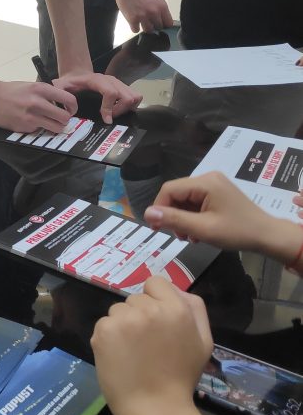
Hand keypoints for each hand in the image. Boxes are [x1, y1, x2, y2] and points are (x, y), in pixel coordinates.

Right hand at [0, 79, 80, 133]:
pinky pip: (40, 131)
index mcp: (41, 89)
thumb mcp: (31, 86)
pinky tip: (30, 122)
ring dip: (56, 127)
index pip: (68, 100)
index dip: (73, 108)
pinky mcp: (25, 127)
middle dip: (65, 120)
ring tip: (49, 123)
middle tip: (61, 119)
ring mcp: (32, 117)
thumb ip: (47, 93)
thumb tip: (62, 103)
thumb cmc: (11, 91)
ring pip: (56, 128)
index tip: (71, 110)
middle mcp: (38, 103)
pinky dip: (39, 128)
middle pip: (65, 117)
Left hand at [56, 71, 142, 123]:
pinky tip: (117, 111)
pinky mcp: (123, 87)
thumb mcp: (61, 87)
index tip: (106, 120)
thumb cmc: (70, 82)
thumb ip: (60, 95)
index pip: (111, 92)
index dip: (110, 108)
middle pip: (128, 96)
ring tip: (114, 114)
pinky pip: (135, 97)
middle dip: (120, 111)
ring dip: (127, 108)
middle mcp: (111, 80)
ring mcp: (119, 83)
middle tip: (109, 118)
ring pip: (135, 96)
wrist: (76, 74)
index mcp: (97, 80)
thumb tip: (68, 111)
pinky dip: (130, 106)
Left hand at [90, 276, 212, 414]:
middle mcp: (149, 308)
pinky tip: (119, 356)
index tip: (156, 321)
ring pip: (118, 310)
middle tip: (147, 343)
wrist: (156, 408)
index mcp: (176, 308)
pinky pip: (104, 324)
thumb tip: (175, 289)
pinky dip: (109, 337)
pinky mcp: (104, 331)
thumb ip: (194, 309)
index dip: (155, 300)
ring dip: (123, 325)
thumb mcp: (203, 341)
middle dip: (139, 315)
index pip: (155, 282)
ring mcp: (124, 319)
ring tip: (133, 351)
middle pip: (135, 298)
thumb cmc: (181, 377)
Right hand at [114, 0, 173, 33]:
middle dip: (153, 25)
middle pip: (158, 28)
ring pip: (147, 30)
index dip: (164, 25)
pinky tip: (133, 20)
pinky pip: (135, 30)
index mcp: (162, 6)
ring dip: (144, 26)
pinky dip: (134, 26)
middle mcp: (154, 12)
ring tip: (140, 19)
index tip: (160, 24)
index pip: (168, 23)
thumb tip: (161, 18)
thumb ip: (159, 8)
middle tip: (148, 20)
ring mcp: (143, 16)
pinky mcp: (132, 19)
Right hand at [143, 172, 301, 260]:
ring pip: (185, 199)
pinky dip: (192, 216)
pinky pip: (195, 201)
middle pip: (176, 193)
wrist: (268, 236)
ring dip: (182, 217)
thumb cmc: (237, 232)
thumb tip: (147, 213)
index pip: (169, 190)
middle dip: (173, 215)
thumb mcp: (203, 229)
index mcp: (205, 182)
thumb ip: (174, 219)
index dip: (159, 208)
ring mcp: (214, 184)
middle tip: (179, 236)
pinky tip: (198, 230)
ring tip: (190, 236)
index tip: (156, 229)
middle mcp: (208, 177)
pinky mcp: (218, 192)